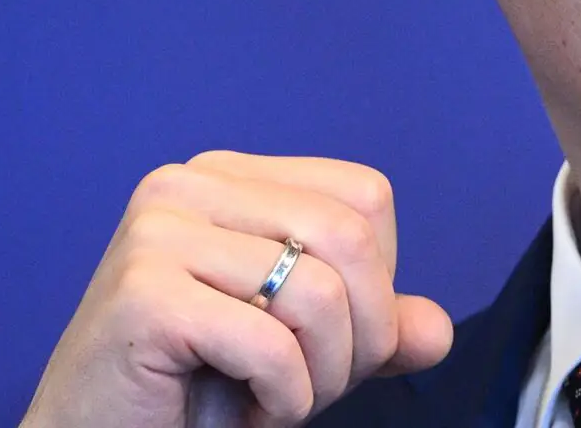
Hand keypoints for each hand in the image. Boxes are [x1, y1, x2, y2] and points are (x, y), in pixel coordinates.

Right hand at [20, 152, 454, 427]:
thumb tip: (437, 331)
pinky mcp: (143, 294)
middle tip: (313, 385)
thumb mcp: (307, 346)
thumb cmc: (196, 389)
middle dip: (361, 335)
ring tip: (273, 400)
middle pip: (350, 237)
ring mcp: (158, 232)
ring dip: (320, 376)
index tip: (333, 340)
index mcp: (230, 177)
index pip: (365, 198)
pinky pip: (271, 344)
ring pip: (317, 292)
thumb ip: (376, 328)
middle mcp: (188, 185)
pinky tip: (244, 414)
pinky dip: (283, 400)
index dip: (379, 281)